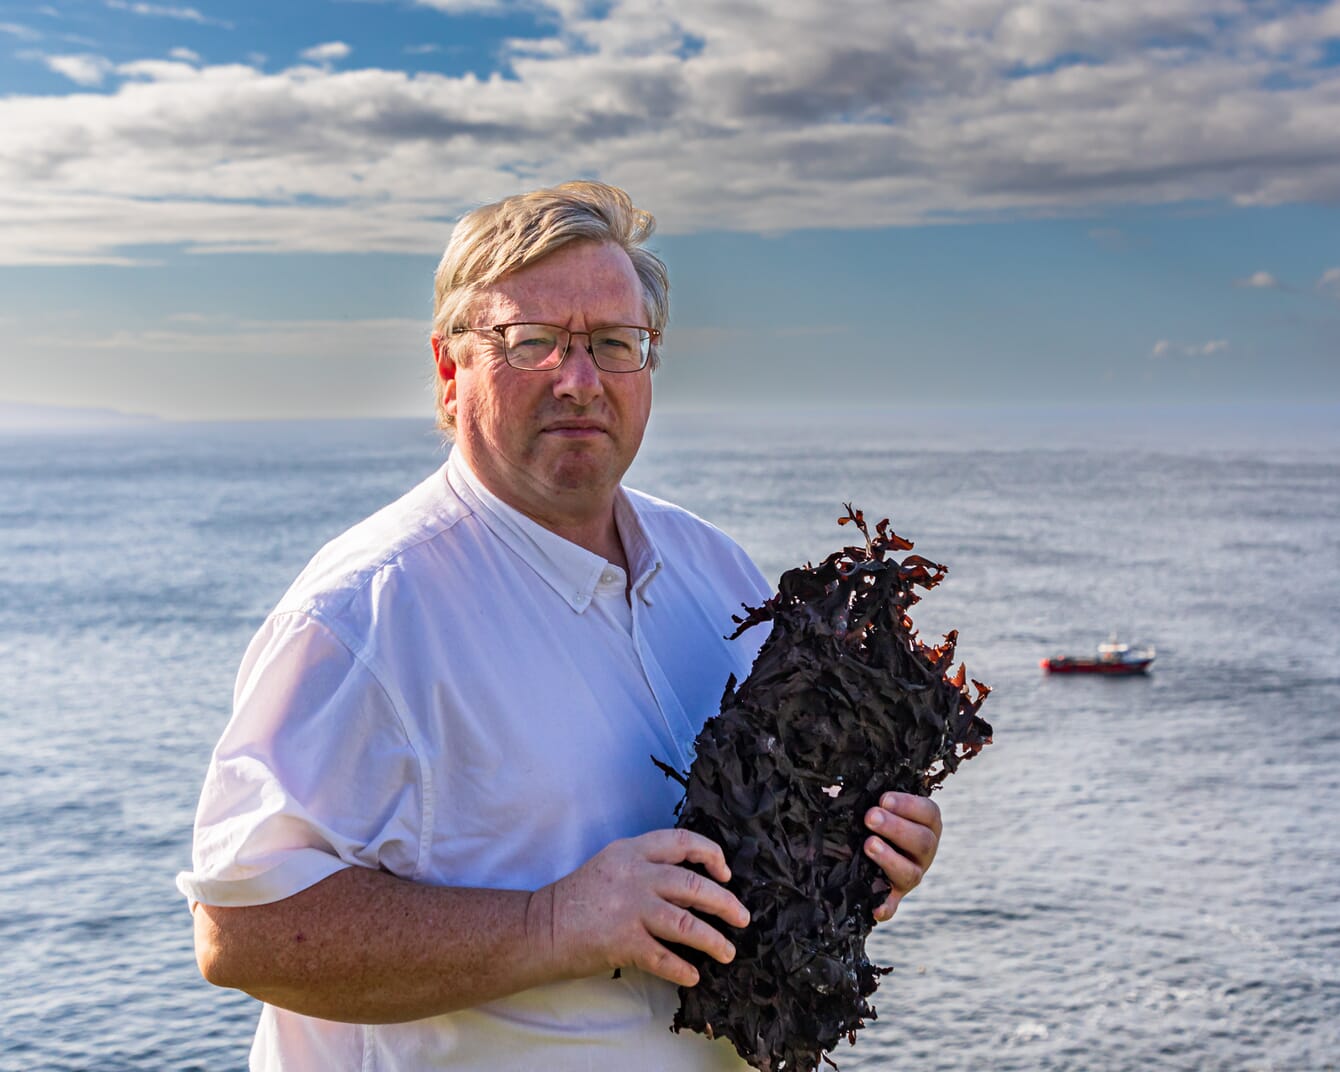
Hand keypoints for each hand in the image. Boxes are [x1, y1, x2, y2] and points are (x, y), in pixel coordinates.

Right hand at [537, 829, 750, 987]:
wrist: (541, 926)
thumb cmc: (578, 897)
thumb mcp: (612, 865)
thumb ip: (646, 866)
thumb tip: (692, 884)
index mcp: (632, 851)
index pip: (682, 840)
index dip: (711, 854)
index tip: (725, 872)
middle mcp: (634, 875)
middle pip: (693, 884)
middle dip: (725, 902)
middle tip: (741, 917)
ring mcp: (630, 909)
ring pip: (686, 922)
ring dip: (713, 940)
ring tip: (728, 951)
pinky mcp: (623, 941)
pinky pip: (664, 957)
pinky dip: (682, 969)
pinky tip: (693, 975)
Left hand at [862, 791, 941, 922]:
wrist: (863, 843)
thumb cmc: (873, 812)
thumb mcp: (879, 801)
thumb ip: (874, 792)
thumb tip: (844, 783)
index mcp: (926, 824)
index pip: (928, 813)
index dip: (908, 805)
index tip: (883, 799)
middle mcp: (924, 851)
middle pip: (922, 842)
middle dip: (896, 828)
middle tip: (870, 817)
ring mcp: (911, 874)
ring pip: (911, 873)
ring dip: (890, 859)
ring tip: (868, 844)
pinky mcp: (893, 895)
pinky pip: (892, 906)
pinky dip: (885, 908)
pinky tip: (874, 908)